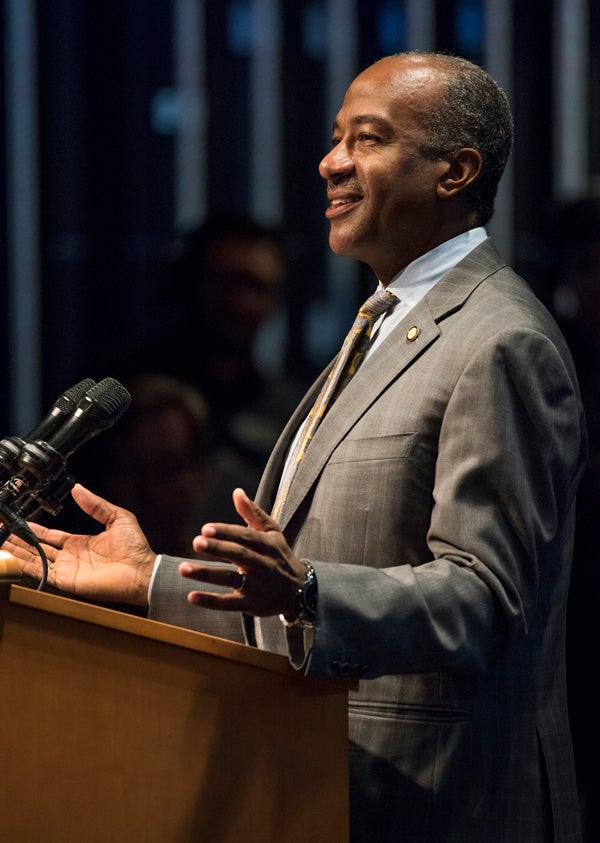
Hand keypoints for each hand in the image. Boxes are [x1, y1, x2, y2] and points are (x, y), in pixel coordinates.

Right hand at [3, 483, 155, 605]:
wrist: (142, 571)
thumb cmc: (135, 548)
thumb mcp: (117, 517)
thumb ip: (95, 504)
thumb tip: (78, 488)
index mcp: (80, 542)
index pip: (49, 535)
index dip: (33, 529)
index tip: (19, 522)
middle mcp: (70, 556)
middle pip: (37, 547)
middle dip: (19, 540)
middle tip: (3, 531)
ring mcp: (67, 569)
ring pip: (34, 559)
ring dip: (17, 551)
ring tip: (2, 542)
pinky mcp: (66, 581)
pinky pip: (41, 573)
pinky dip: (25, 566)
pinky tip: (12, 558)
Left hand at [180, 488, 306, 618]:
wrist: (301, 591)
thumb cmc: (280, 556)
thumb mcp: (273, 533)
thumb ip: (253, 513)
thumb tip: (237, 492)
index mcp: (267, 545)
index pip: (246, 537)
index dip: (226, 532)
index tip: (206, 528)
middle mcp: (263, 565)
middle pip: (239, 555)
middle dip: (217, 548)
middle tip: (196, 542)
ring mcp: (257, 587)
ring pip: (230, 579)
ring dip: (206, 574)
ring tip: (183, 568)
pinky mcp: (251, 605)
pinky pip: (229, 604)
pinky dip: (210, 601)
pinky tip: (191, 596)